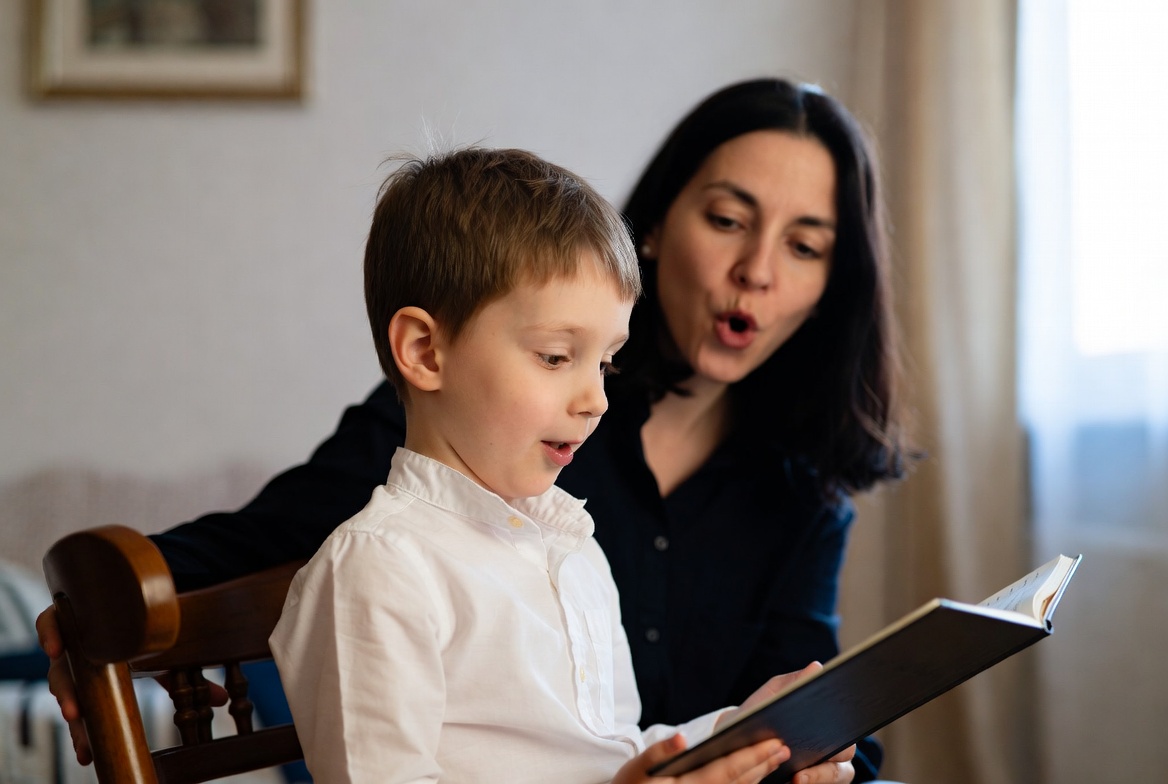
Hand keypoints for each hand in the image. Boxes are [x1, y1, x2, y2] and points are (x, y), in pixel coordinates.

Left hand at [36, 604, 230, 766]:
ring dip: (65, 690)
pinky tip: (55, 649)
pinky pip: (49, 623)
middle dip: (75, 716)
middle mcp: (78, 661)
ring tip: (74, 711)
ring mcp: (71, 638)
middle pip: (69, 692)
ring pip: (58, 667)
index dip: (84, 735)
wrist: (133, 594)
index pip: (88, 709)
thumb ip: (187, 681)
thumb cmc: (147, 633)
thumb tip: (223, 699)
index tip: (87, 757)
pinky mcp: (66, 612)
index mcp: (98, 677)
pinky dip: (50, 635)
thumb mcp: (167, 660)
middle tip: (84, 736)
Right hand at [613, 732, 787, 783]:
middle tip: (784, 747)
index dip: (752, 757)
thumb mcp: (637, 767)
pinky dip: (747, 782)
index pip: (727, 771)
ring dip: (760, 774)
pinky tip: (758, 773)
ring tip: (777, 757)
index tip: (774, 744)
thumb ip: (659, 752)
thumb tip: (682, 738)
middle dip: (763, 764)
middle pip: (740, 782)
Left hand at [717, 663, 854, 783]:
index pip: (846, 722)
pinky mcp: (812, 782)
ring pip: (838, 774)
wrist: (737, 740)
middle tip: (815, 749)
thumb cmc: (760, 713)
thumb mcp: (771, 696)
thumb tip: (816, 667)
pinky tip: (791, 781)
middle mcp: (833, 746)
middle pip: (847, 750)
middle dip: (834, 752)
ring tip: (797, 776)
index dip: (846, 722)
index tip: (832, 720)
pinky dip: (810, 783)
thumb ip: (790, 683)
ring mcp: (824, 768)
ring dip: (820, 775)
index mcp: (827, 721)